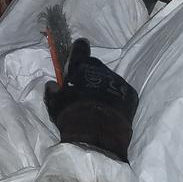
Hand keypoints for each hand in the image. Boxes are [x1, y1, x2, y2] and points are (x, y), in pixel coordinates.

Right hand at [44, 39, 136, 162]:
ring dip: (103, 86)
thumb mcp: (54, 104)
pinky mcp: (130, 93)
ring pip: (108, 79)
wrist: (97, 134)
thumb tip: (52, 84)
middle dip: (89, 73)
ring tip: (98, 104)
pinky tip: (111, 111)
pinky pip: (121, 92)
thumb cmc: (71, 115)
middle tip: (84, 89)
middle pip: (94, 64)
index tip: (78, 51)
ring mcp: (117, 80)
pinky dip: (116, 98)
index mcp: (80, 67)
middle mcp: (100, 69)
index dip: (78, 49)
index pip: (80, 48)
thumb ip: (53, 91)